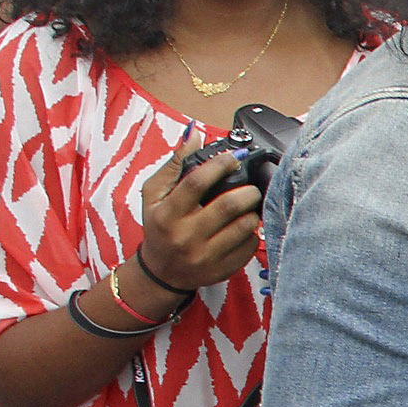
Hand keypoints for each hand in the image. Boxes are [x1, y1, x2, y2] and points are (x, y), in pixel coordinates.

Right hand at [135, 126, 263, 292]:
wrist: (162, 271)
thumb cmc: (159, 227)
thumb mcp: (155, 195)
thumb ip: (175, 164)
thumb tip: (193, 135)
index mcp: (167, 214)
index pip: (196, 183)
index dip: (219, 165)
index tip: (234, 157)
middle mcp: (185, 236)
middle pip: (227, 206)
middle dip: (247, 191)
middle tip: (250, 188)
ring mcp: (205, 256)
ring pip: (243, 227)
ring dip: (253, 212)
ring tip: (249, 207)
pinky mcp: (221, 270)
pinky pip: (249, 247)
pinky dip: (252, 233)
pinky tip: (244, 227)